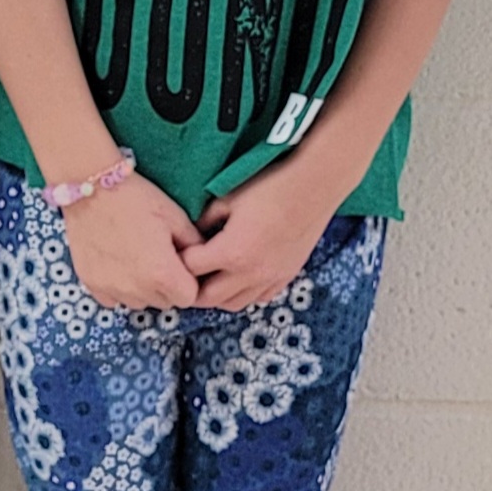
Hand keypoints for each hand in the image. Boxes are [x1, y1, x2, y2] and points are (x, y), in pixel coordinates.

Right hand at [62, 171, 205, 309]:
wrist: (90, 187)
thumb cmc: (136, 198)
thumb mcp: (175, 216)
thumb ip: (194, 244)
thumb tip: (202, 259)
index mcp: (162, 274)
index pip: (188, 297)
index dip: (189, 280)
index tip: (181, 262)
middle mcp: (136, 289)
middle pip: (165, 301)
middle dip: (167, 284)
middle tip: (159, 255)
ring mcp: (111, 289)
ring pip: (140, 302)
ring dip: (144, 288)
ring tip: (137, 257)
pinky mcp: (91, 284)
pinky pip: (114, 299)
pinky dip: (119, 287)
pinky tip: (118, 262)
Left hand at [186, 146, 348, 310]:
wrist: (314, 187)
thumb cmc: (270, 187)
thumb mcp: (228, 198)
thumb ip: (205, 219)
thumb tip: (193, 232)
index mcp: (231, 253)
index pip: (190, 269)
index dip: (180, 259)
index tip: (177, 250)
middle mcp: (249, 274)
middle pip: (207, 297)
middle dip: (191, 286)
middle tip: (185, 273)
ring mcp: (270, 279)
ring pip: (233, 304)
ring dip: (216, 295)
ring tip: (209, 278)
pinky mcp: (286, 277)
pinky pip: (258, 298)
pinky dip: (243, 293)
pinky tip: (239, 278)